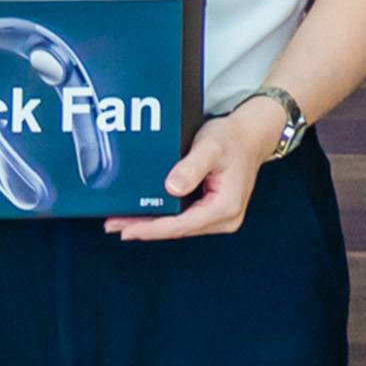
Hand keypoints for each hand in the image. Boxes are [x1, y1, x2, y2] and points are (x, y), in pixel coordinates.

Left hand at [106, 98, 278, 241]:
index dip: (152, 229)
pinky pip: (184, 219)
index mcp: (226, 207)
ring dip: (152, 224)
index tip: (127, 229)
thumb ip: (191, 168)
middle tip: (113, 225)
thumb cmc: (232, 139)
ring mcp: (220, 217)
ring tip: (122, 221)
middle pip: (178, 229)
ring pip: (179, 226)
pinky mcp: (213, 212)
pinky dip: (163, 217)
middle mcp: (225, 218)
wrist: (251, 136)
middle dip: (145, 228)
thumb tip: (171, 188)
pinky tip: (144, 214)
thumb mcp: (210, 148)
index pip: (182, 224)